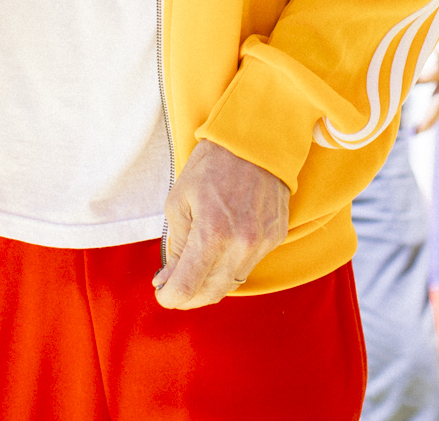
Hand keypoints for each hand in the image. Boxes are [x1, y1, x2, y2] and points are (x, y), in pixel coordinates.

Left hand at [154, 140, 288, 309]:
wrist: (255, 139)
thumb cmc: (210, 166)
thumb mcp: (179, 201)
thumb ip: (175, 247)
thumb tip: (167, 280)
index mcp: (212, 234)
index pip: (187, 288)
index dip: (170, 298)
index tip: (162, 293)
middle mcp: (241, 244)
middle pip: (211, 294)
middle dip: (188, 297)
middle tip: (174, 286)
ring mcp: (263, 242)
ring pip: (232, 283)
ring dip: (210, 283)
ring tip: (195, 268)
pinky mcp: (276, 236)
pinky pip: (250, 264)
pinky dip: (231, 265)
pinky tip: (220, 250)